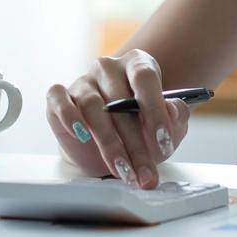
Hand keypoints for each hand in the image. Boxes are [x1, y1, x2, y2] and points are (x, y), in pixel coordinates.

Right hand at [45, 49, 191, 189]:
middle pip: (119, 100)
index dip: (155, 110)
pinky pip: (59, 100)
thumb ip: (177, 115)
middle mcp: (108, 67)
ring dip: (109, 143)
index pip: (145, 77)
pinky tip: (81, 136)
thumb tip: (173, 111)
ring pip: (92, 106)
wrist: (111, 147)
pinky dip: (69, 117)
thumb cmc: (142, 131)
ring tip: (123, 170)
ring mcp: (83, 80)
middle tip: (145, 172)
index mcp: (137, 64)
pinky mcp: (59, 96)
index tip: (163, 140)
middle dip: (135, 143)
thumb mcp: (167, 126)